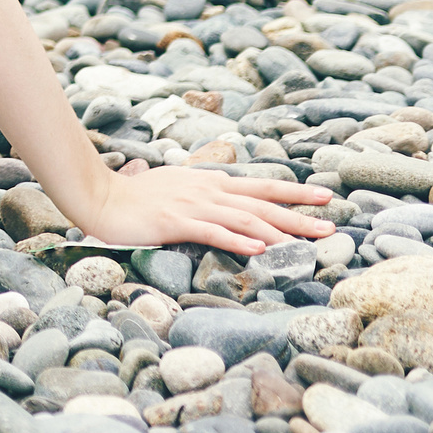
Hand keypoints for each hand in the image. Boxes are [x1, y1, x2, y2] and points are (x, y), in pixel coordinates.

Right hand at [68, 160, 336, 254]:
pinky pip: (212, 231)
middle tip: (331, 227)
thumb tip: (224, 203)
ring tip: (307, 242)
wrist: (100, 197)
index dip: (294, 191)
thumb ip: (202, 193)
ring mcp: (191, 205)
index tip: (325, 197)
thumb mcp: (177, 187)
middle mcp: (207, 190)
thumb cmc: (136, 196)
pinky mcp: (174, 222)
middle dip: (299, 215)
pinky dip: (238, 241)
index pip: (261, 186)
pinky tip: (259, 250)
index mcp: (209, 182)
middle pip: (261, 203)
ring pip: (244, 218)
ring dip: (279, 230)